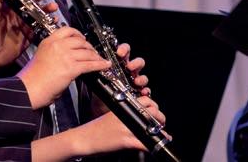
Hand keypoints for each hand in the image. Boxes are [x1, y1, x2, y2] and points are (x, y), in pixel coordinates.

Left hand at [0, 0, 57, 76]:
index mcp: (6, 9)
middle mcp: (16, 15)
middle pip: (29, 3)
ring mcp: (24, 25)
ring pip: (37, 14)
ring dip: (45, 9)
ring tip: (52, 6)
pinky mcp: (29, 36)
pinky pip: (40, 28)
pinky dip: (48, 23)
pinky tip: (54, 20)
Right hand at [17, 26, 110, 109]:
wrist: (28, 88)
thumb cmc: (32, 77)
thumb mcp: (42, 57)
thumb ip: (55, 53)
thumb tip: (68, 56)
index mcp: (48, 41)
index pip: (67, 30)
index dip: (78, 33)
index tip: (82, 38)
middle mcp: (57, 45)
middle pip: (80, 40)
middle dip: (89, 46)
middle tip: (93, 51)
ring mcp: (65, 55)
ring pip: (87, 52)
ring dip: (95, 56)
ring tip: (100, 59)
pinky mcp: (71, 68)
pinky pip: (90, 64)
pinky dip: (99, 64)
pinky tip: (104, 65)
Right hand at [31, 96, 167, 160]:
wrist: (84, 138)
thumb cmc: (95, 128)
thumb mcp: (111, 116)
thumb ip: (124, 114)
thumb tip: (138, 118)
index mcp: (123, 106)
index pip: (145, 100)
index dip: (154, 106)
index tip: (155, 112)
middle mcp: (126, 114)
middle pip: (152, 111)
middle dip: (161, 117)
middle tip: (161, 124)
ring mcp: (127, 127)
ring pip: (153, 127)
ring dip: (161, 132)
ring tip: (163, 135)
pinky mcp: (126, 141)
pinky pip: (145, 144)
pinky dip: (153, 147)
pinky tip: (156, 148)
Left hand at [91, 42, 149, 115]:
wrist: (100, 107)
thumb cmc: (99, 88)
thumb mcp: (97, 76)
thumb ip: (98, 68)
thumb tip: (92, 61)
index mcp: (118, 63)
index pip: (124, 52)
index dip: (124, 49)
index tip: (120, 52)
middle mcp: (128, 71)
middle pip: (138, 62)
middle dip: (136, 63)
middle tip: (129, 66)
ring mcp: (134, 82)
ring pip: (143, 76)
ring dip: (141, 77)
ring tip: (136, 81)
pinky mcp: (137, 93)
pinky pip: (145, 90)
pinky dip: (145, 90)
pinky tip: (142, 92)